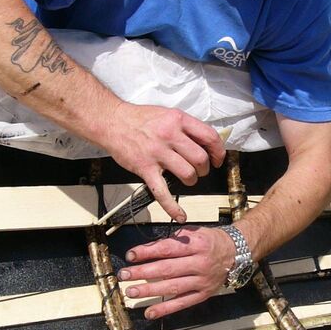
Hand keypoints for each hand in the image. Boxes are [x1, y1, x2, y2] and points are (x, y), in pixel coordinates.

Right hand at [108, 103, 225, 220]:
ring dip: (192, 180)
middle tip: (199, 170)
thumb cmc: (140, 118)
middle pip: (201, 159)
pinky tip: (180, 215)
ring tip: (187, 179)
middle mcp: (170, 135)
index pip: (210, 137)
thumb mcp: (168, 114)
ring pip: (188, 174)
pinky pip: (162, 192)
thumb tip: (205, 143)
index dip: (218, 151)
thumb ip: (186, 127)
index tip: (217, 159)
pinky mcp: (145, 168)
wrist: (112, 122)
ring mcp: (157, 153)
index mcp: (178, 120)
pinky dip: (172, 207)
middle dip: (204, 169)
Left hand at [118, 226, 235, 318]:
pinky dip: (165, 309)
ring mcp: (202, 281)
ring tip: (131, 292)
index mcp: (197, 244)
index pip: (167, 249)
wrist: (235, 252)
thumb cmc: (210, 241)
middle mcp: (199, 263)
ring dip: (149, 291)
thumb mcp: (194, 232)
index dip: (147, 252)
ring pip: (172, 287)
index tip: (131, 255)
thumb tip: (148, 249)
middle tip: (124, 275)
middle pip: (167, 269)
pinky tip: (149, 312)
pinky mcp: (203, 294)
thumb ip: (173, 240)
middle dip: (143, 272)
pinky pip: (182, 303)